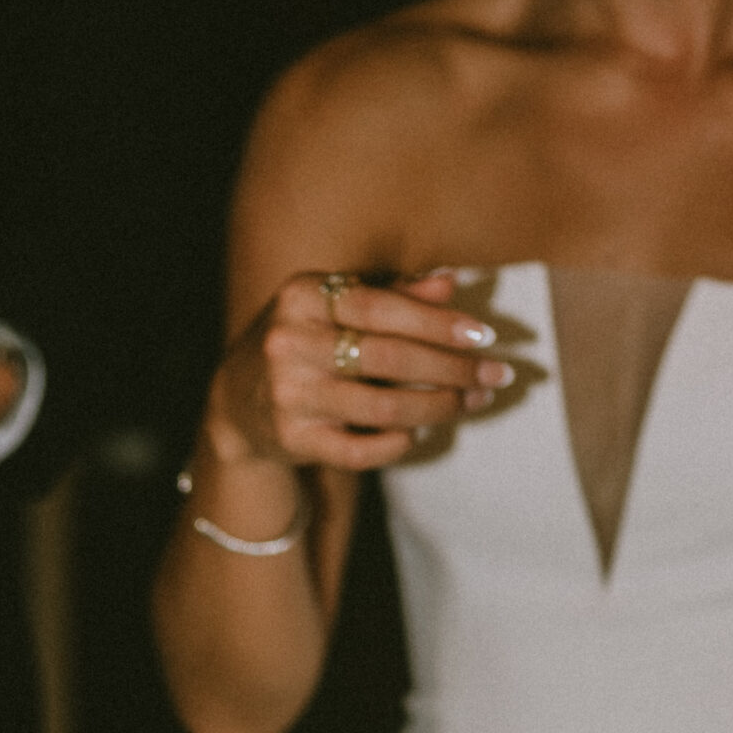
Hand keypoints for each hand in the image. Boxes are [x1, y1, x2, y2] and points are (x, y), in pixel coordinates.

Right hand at [208, 271, 521, 470]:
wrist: (236, 402)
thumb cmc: (304, 343)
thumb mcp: (334, 307)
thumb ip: (392, 295)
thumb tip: (449, 282)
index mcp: (302, 296)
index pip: (381, 307)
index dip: (437, 322)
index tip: (484, 335)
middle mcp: (290, 342)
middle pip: (389, 357)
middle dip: (452, 368)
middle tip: (496, 374)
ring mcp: (289, 394)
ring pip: (383, 406)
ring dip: (439, 406)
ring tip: (473, 400)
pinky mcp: (292, 439)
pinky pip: (360, 449)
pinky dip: (398, 442)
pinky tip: (420, 432)